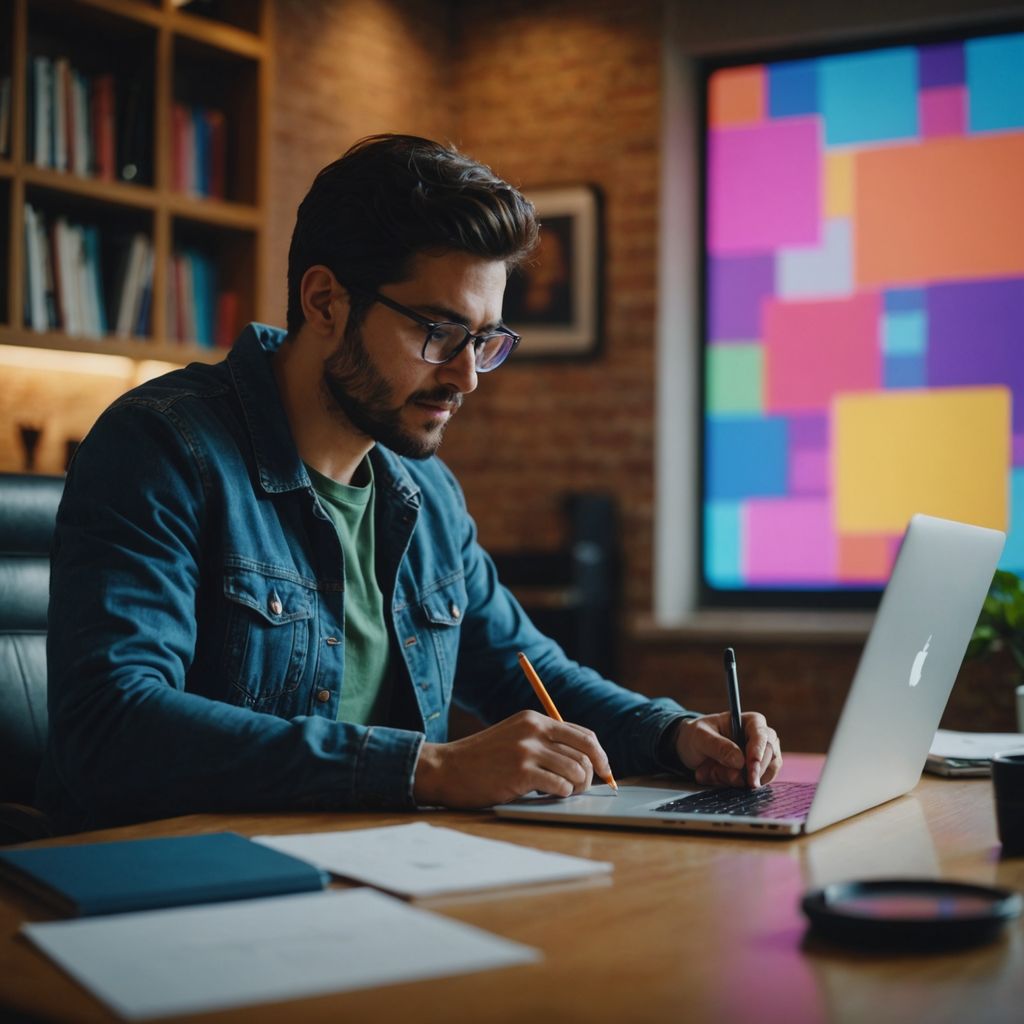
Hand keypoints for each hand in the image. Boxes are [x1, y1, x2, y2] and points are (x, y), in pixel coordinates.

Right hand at [413, 710, 612, 807]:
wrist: (447, 769)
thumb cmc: (482, 760)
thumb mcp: (514, 738)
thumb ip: (543, 742)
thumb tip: (583, 760)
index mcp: (534, 719)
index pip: (582, 734)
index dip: (599, 755)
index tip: (604, 771)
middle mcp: (533, 730)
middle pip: (585, 751)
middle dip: (591, 774)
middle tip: (582, 788)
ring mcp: (527, 750)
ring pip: (576, 770)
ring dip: (576, 787)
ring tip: (563, 793)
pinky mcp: (521, 772)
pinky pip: (560, 786)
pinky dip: (561, 795)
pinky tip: (548, 796)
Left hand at [675, 711, 781, 788]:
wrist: (692, 749)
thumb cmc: (697, 736)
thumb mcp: (700, 737)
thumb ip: (718, 746)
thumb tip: (740, 762)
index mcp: (751, 721)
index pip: (762, 736)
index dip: (757, 753)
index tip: (750, 771)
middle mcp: (762, 738)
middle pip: (768, 757)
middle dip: (746, 772)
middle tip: (722, 776)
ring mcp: (763, 757)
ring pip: (763, 775)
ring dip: (737, 779)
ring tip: (713, 772)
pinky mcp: (758, 773)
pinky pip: (755, 784)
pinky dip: (736, 785)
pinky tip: (718, 777)